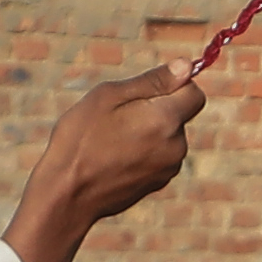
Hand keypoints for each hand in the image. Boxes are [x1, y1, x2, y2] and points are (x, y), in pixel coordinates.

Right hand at [2, 64, 206, 261]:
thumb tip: (186, 66)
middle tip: (117, 115)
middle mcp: (176, 146)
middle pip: (180, 115)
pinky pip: (158, 157)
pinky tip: (113, 157)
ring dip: (149, 131)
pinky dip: (143, 152)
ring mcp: (168, 168)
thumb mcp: (109, 97)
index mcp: (166, 119)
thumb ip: (152, 81)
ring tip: (111, 138)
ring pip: (168, 137)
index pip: (195, 93)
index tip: (145, 90)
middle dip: (157, 108)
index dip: (175, 86)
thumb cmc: (81, 139)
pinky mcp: (158, 184)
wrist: (67, 195)